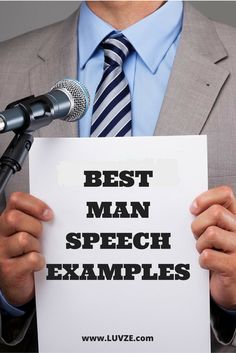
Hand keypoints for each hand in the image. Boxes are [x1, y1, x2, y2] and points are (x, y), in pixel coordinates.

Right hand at [0, 192, 52, 305]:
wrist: (20, 285)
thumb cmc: (26, 254)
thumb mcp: (30, 232)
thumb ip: (35, 219)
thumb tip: (52, 212)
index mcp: (6, 220)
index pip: (15, 200)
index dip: (34, 204)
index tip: (48, 214)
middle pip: (14, 218)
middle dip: (35, 226)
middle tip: (40, 236)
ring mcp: (1, 253)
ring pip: (23, 239)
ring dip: (36, 246)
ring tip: (36, 251)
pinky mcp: (7, 270)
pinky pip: (31, 259)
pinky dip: (39, 261)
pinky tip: (38, 264)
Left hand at [190, 186, 235, 309]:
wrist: (230, 287)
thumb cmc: (219, 256)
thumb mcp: (215, 232)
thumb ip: (208, 216)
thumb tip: (193, 207)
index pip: (226, 194)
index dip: (206, 198)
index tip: (193, 209)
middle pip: (215, 212)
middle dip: (198, 224)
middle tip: (197, 236)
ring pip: (211, 233)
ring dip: (200, 244)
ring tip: (204, 251)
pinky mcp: (233, 267)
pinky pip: (208, 255)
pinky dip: (201, 261)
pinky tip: (207, 264)